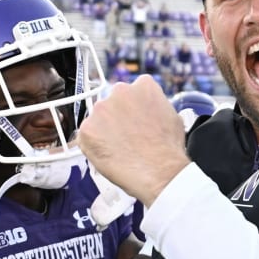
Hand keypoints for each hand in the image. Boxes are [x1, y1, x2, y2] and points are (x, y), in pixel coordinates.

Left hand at [78, 75, 189, 205]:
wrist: (159, 172)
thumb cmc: (168, 150)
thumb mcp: (172, 117)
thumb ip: (155, 107)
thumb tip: (150, 111)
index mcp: (143, 86)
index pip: (133, 91)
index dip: (133, 109)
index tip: (134, 121)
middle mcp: (120, 91)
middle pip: (112, 103)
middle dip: (117, 118)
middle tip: (127, 138)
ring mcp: (101, 109)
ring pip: (98, 120)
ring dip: (104, 132)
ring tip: (120, 150)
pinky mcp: (87, 129)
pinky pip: (86, 137)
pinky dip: (94, 146)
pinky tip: (110, 155)